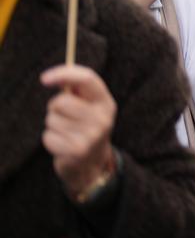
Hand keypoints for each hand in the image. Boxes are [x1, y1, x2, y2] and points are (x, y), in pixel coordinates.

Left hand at [41, 65, 117, 200]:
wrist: (92, 163)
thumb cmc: (85, 127)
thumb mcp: (89, 106)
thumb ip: (77, 90)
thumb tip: (53, 78)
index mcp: (106, 103)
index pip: (87, 79)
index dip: (64, 73)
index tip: (44, 78)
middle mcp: (102, 118)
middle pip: (62, 101)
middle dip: (55, 107)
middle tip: (64, 115)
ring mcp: (91, 136)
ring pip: (52, 119)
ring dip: (53, 125)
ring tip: (66, 132)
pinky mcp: (76, 151)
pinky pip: (48, 136)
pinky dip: (50, 139)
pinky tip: (63, 144)